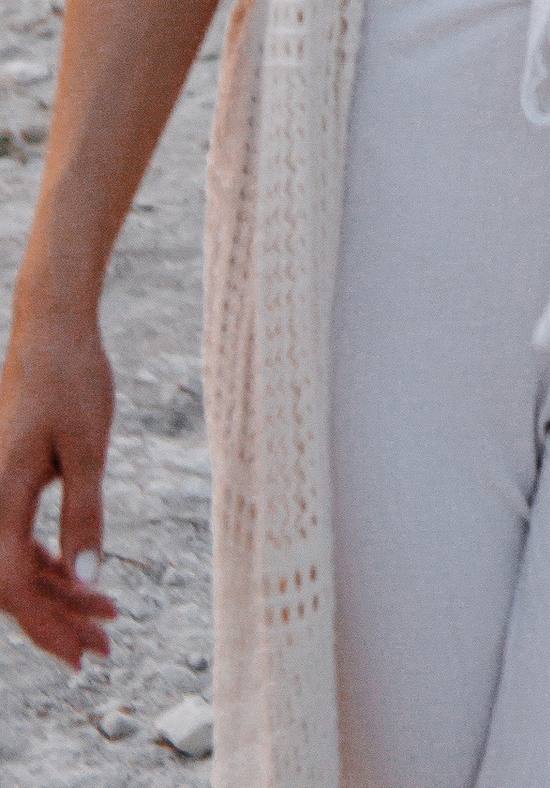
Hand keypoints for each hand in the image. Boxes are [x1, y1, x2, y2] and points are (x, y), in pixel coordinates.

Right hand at [0, 314, 117, 669]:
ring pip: (16, 566)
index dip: (45, 626)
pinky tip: (83, 581)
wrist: (53, 330)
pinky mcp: (6, 485)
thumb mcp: (88, 447)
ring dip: (58, 595)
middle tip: (104, 646)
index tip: (81, 654)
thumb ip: (84, 515)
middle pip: (12, 585)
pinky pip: (19, 542)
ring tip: (106, 617)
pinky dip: (50, 566)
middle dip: (56, 620)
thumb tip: (85, 581)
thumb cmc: (73, 380)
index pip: (12, 585)